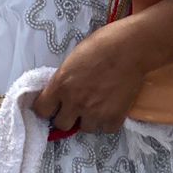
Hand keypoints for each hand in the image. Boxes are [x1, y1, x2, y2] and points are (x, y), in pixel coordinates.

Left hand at [30, 21, 148, 133]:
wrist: (131, 47)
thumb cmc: (102, 44)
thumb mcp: (73, 58)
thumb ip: (65, 79)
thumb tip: (62, 91)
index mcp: (61, 84)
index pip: (41, 110)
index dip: (47, 108)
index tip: (53, 105)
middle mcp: (75, 102)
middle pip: (61, 124)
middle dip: (68, 116)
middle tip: (77, 106)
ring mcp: (95, 112)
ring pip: (86, 129)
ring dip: (90, 119)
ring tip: (98, 105)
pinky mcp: (114, 117)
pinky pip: (107, 129)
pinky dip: (108, 121)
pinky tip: (112, 107)